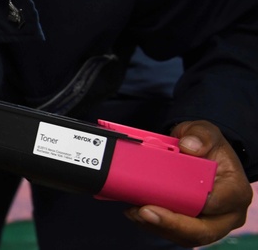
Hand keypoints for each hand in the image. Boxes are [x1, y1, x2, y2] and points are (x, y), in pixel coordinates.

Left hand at [125, 120, 253, 246]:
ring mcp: (209, 223)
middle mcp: (227, 213)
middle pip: (202, 230)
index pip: (218, 203)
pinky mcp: (192, 227)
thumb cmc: (204, 146)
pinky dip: (153, 226)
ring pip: (185, 236)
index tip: (173, 198)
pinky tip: (135, 212)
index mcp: (235, 190)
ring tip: (133, 211)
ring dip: (157, 226)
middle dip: (172, 223)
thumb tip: (188, 146)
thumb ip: (201, 135)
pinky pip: (174, 233)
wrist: (198, 155)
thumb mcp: (204, 132)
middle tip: (143, 211)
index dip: (195, 204)